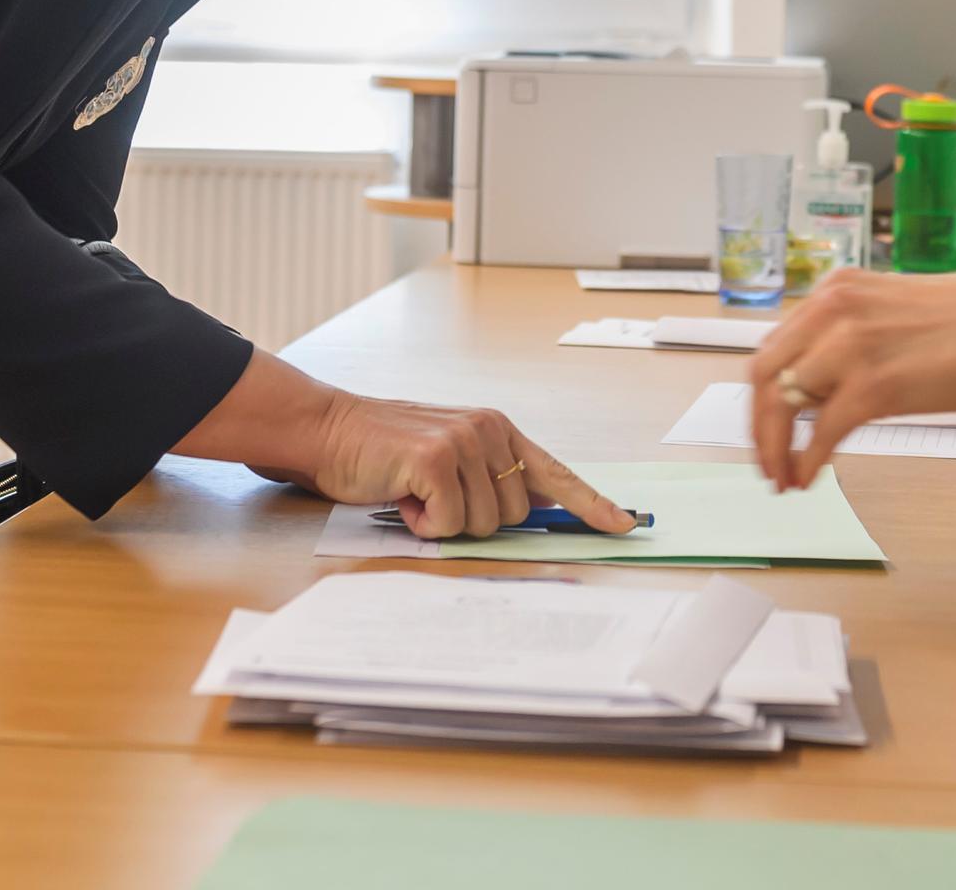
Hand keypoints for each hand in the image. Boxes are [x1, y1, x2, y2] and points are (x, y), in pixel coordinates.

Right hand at [281, 390, 636, 540]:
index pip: (555, 472)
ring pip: (484, 525)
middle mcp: (489, 430)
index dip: (591, 503)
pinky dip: (421, 523)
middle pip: (514, 516)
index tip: (625, 524)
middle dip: (473, 521)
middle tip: (432, 496)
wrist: (329, 431)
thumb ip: (487, 478)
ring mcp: (465, 442)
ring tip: (413, 492)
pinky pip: (448, 523)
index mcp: (498, 430)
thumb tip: (527, 516)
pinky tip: (402, 495)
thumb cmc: (385, 453)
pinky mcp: (436, 459)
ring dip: (443, 523)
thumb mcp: (448, 456)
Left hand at [743, 270, 955, 488]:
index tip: (764, 420)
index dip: (761, 391)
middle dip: (758, 425)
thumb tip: (827, 378)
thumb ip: (853, 335)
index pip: (775, 344)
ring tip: (784, 478)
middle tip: (766, 459)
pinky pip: (819, 434)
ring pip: (782, 405)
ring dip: (776, 450)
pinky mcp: (872, 387)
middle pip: (763, 374)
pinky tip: (808, 478)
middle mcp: (833, 311)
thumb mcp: (895, 310)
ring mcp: (849, 347)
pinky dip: (806, 462)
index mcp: (837, 290)